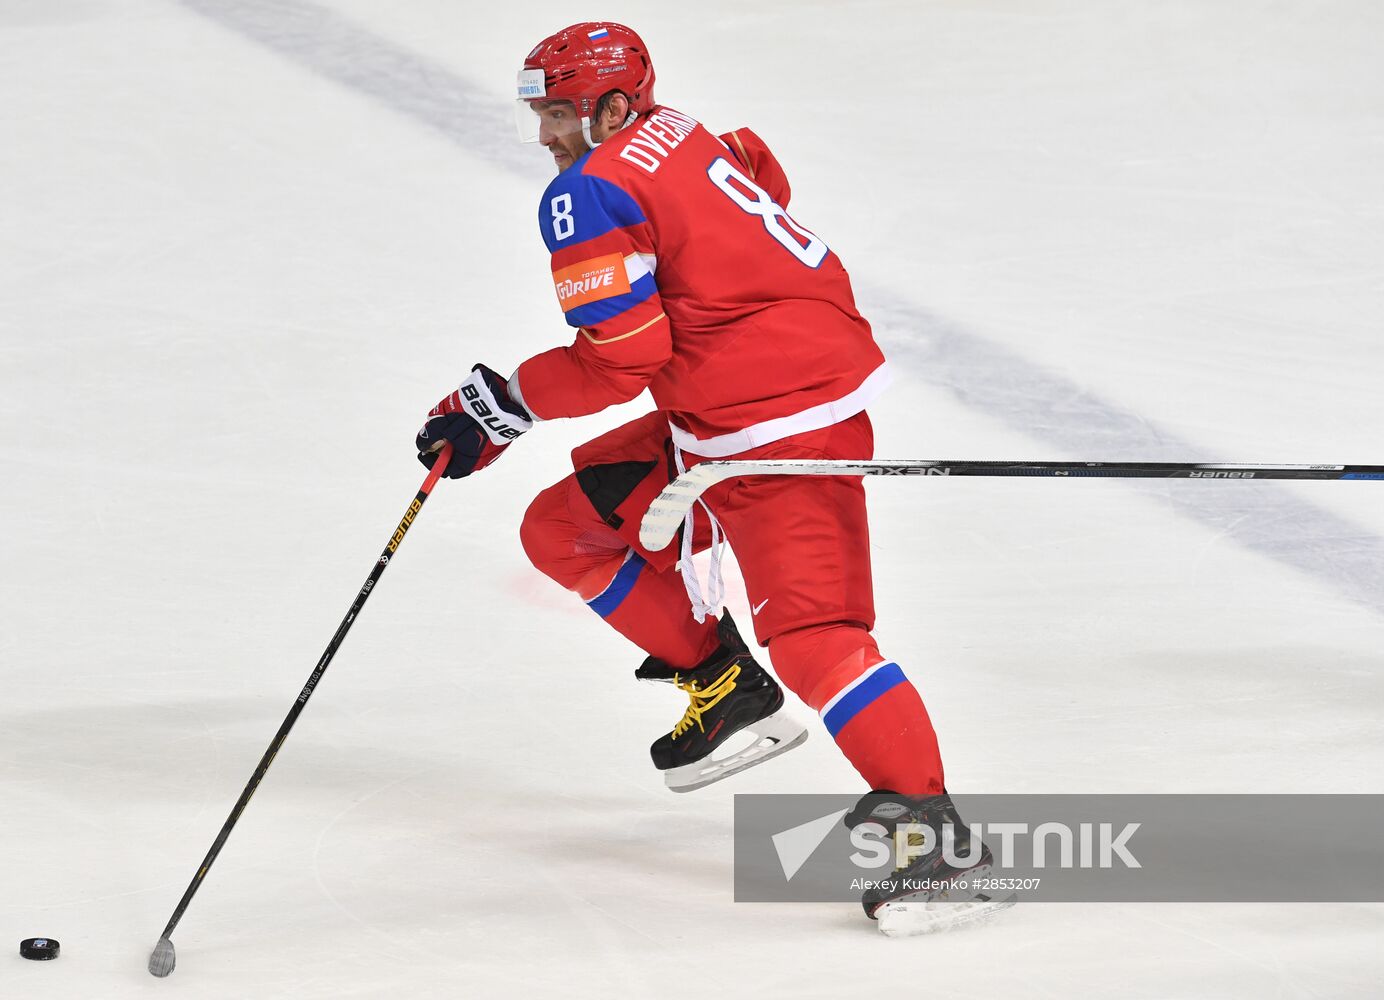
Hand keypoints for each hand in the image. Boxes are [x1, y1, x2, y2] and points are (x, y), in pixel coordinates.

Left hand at [416, 365, 533, 477]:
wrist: (505, 399)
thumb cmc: (472, 413)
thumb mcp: (443, 422)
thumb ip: (430, 435)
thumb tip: (422, 446)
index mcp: (467, 462)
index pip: (445, 470)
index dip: (432, 461)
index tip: (424, 449)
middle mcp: (481, 460)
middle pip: (456, 458)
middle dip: (444, 446)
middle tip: (438, 430)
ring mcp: (492, 450)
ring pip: (468, 447)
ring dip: (457, 437)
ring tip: (453, 419)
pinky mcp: (498, 437)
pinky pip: (480, 439)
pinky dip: (470, 431)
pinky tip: (469, 417)